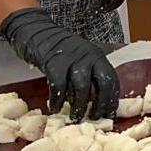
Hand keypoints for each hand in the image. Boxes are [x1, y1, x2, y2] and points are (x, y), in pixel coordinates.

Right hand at [0, 7, 117, 120]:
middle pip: (101, 82)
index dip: (111, 98)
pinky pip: (59, 85)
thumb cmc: (60, 50)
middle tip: (94, 117)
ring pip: (82, 86)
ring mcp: (73, 58)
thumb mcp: (80, 59)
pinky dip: (58, 100)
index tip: (109, 113)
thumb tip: (93, 101)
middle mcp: (89, 56)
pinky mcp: (55, 62)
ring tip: (75, 117)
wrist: (39, 32)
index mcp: (97, 56)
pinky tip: (55, 108)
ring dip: (79, 105)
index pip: (111, 79)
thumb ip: (87, 75)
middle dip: (100, 103)